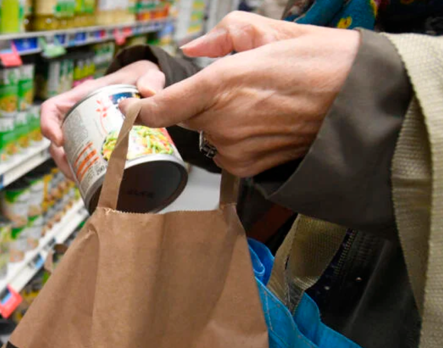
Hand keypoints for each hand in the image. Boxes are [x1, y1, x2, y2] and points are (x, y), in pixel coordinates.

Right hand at [40, 60, 164, 178]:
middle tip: (74, 172)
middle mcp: (78, 115)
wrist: (144, 86)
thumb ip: (150, 78)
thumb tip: (148, 93)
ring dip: (70, 169)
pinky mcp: (94, 144)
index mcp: (81, 97)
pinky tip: (95, 183)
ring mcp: (84, 131)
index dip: (48, 125)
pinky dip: (84, 173)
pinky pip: (82, 159)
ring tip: (83, 181)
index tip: (59, 141)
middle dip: (60, 158)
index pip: (51, 109)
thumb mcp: (145, 72)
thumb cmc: (137, 77)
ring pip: (66, 153)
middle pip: (56, 139)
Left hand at [120, 12, 359, 177]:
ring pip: (206, 135)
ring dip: (219, 121)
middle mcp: (223, 122)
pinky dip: (235, 139)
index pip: (158, 108)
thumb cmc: (324, 64)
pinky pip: (225, 153)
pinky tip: (265, 124)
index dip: (139, 108)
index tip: (132, 104)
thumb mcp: (272, 31)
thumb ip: (224, 35)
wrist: (363, 104)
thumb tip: (194, 49)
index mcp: (221, 83)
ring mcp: (235, 149)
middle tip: (231, 87)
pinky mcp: (249, 168)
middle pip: (183, 118)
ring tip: (259, 103)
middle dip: (192, 104)